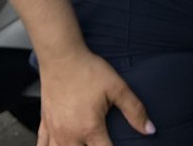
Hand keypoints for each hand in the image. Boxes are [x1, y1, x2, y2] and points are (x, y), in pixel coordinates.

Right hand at [36, 47, 153, 145]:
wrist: (61, 56)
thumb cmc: (88, 70)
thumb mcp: (116, 87)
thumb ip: (134, 110)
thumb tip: (150, 129)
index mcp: (90, 128)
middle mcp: (70, 135)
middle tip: (98, 144)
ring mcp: (55, 131)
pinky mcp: (45, 123)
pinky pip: (42, 145)